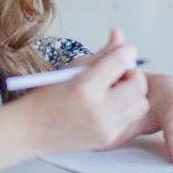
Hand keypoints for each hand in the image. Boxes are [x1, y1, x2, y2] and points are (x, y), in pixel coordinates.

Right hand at [17, 29, 148, 153]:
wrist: (32, 130)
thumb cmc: (49, 97)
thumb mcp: (72, 69)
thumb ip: (101, 54)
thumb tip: (119, 33)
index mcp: (84, 86)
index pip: (120, 61)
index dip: (127, 51)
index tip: (125, 51)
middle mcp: (97, 109)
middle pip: (138, 84)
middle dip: (133, 74)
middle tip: (120, 74)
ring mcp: (104, 126)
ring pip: (140, 103)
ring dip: (133, 93)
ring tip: (115, 91)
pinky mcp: (108, 139)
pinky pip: (131, 119)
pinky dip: (125, 109)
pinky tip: (110, 106)